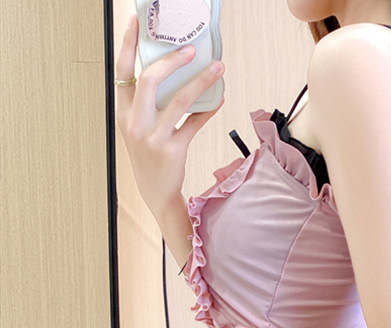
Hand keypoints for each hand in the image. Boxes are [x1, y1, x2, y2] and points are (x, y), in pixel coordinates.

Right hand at [115, 13, 225, 215]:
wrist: (156, 193)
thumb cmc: (149, 157)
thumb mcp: (139, 129)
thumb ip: (147, 104)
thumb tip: (171, 74)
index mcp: (122, 112)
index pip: (122, 71)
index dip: (128, 45)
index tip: (136, 22)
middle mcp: (134, 123)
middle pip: (149, 80)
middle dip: (171, 60)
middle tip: (191, 49)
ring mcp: (152, 138)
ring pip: (178, 100)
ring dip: (200, 82)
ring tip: (218, 68)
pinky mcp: (172, 150)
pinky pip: (193, 124)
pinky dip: (207, 110)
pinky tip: (219, 101)